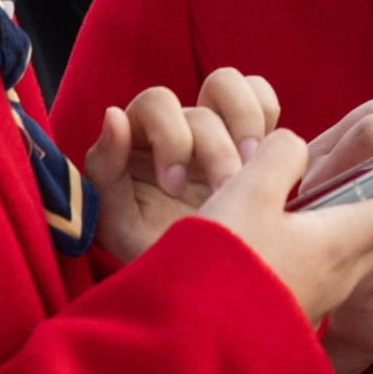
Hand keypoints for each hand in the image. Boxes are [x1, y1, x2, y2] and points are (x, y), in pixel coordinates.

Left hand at [82, 70, 281, 261]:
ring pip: (233, 84)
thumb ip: (105, 171)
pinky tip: (268, 163)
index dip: (170, 137)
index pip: (156, 102)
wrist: (198, 289)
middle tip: (223, 189)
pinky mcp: (249, 139)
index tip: (174, 189)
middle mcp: (178, 125)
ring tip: (252, 170)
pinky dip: (267, 117)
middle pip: (199, 97)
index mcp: (140, 138)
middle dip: (215, 148)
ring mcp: (216, 127)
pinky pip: (264, 100)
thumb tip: (115, 115)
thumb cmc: (154, 257)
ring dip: (246, 124)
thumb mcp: (119, 226)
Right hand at [199, 130, 372, 329]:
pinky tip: (348, 230)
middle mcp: (346, 266)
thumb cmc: (221, 275)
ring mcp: (331, 288)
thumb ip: (279, 159)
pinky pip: (360, 265)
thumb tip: (298, 143)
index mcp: (341, 236)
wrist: (197, 353)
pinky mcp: (311, 301)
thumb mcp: (244, 198)